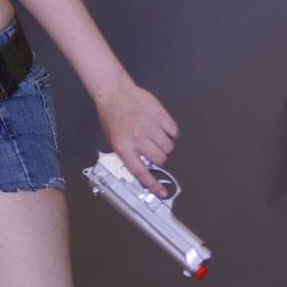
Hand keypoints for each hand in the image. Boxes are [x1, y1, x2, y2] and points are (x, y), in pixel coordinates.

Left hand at [95, 73, 178, 196]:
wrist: (115, 93)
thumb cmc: (112, 116)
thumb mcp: (114, 140)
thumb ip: (129, 155)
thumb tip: (143, 169)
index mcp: (124, 147)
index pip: (141, 172)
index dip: (153, 185)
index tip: (162, 192)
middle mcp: (138, 138)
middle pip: (161, 160)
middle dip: (161, 160)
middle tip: (156, 153)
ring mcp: (150, 126)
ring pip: (169, 147)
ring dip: (166, 147)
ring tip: (157, 139)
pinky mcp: (160, 115)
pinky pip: (174, 132)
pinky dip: (172, 134)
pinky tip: (163, 130)